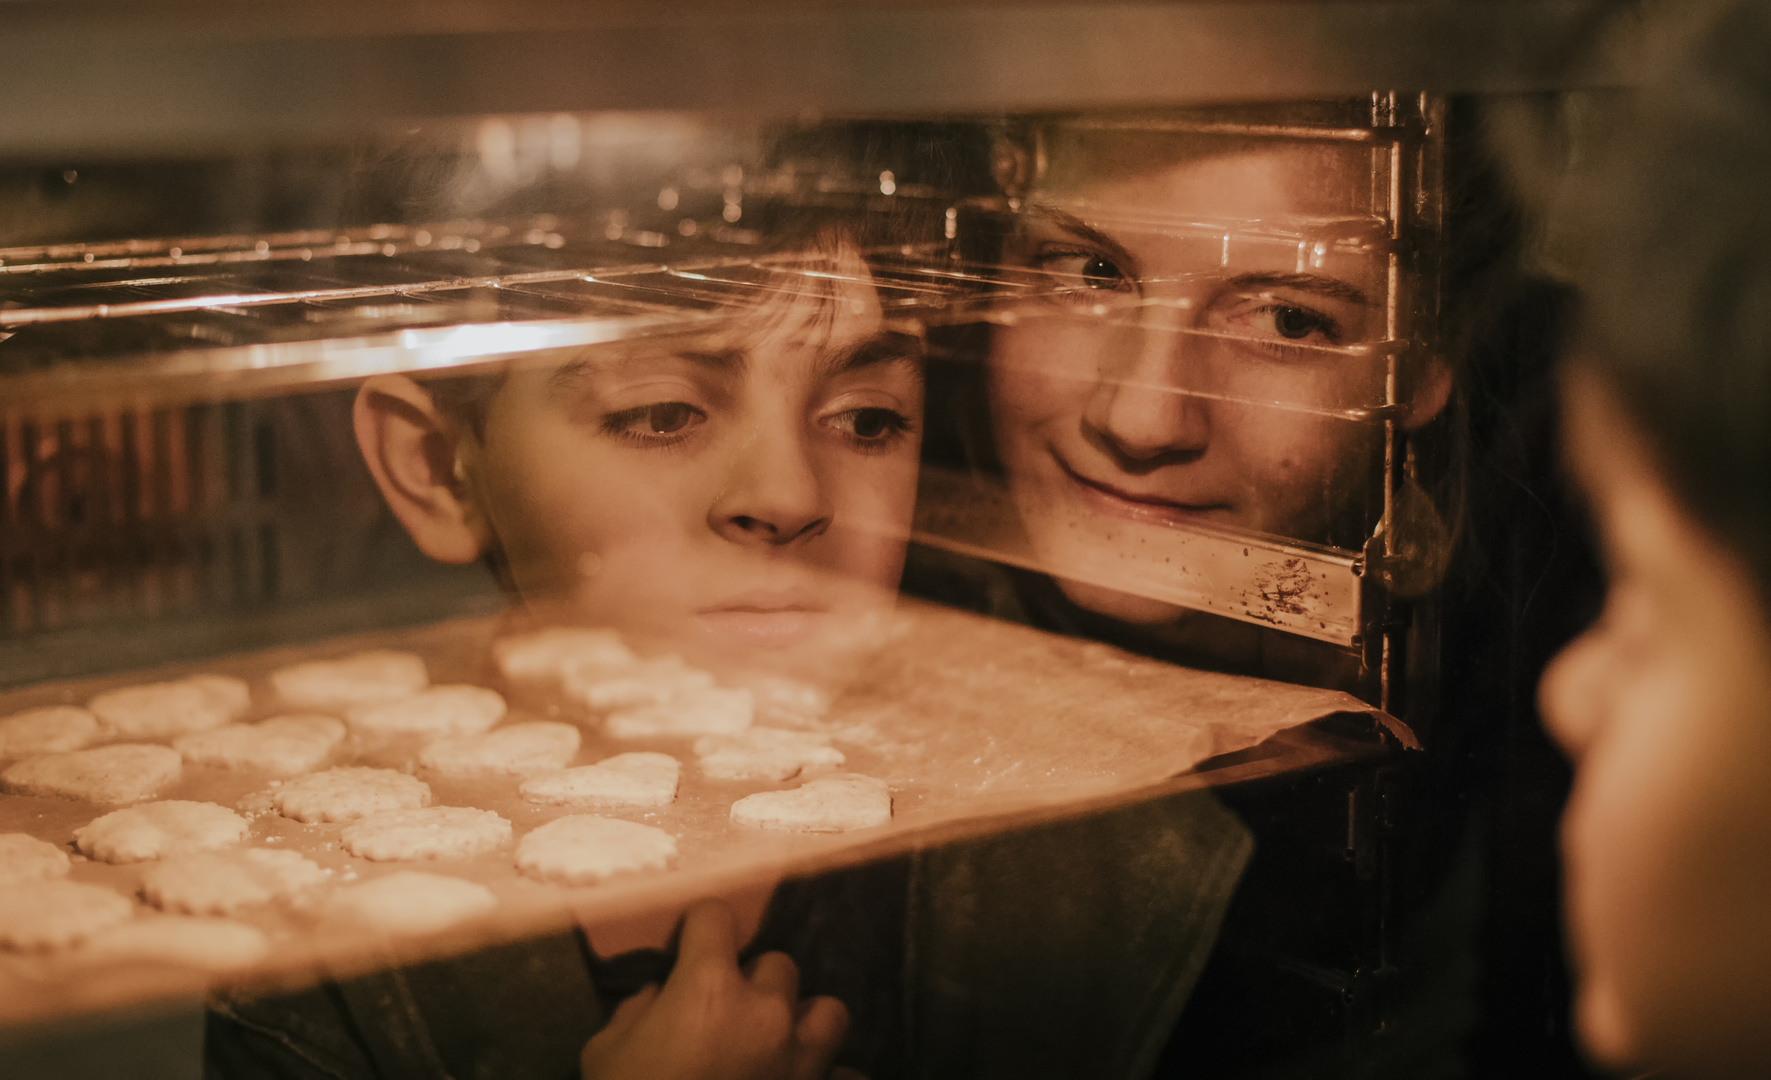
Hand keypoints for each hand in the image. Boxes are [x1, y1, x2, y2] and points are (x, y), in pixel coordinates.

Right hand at [580, 899, 849, 1079]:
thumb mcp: (606, 1051)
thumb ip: (637, 1011)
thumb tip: (658, 996)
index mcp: (709, 987)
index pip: (716, 916)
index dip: (700, 928)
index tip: (689, 947)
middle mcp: (766, 1012)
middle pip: (778, 965)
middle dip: (753, 982)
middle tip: (726, 1011)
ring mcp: (801, 1058)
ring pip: (828, 1011)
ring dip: (803, 1021)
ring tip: (776, 1040)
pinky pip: (845, 1076)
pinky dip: (829, 1077)